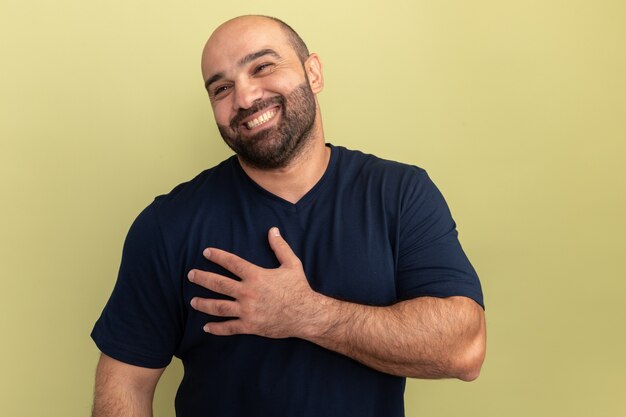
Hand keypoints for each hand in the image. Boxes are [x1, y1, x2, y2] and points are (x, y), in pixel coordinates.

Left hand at [188, 227, 324, 337]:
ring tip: (192, 301)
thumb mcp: (291, 264)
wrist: (306, 314)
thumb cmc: (299, 288)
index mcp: (256, 276)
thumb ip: (280, 247)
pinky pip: (229, 327)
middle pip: (218, 284)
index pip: (231, 263)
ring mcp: (247, 310)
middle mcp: (248, 292)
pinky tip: (206, 327)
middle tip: (191, 274)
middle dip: (202, 278)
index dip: (217, 256)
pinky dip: (216, 328)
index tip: (206, 252)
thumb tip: (272, 230)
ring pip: (219, 306)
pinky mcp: (250, 325)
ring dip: (203, 303)